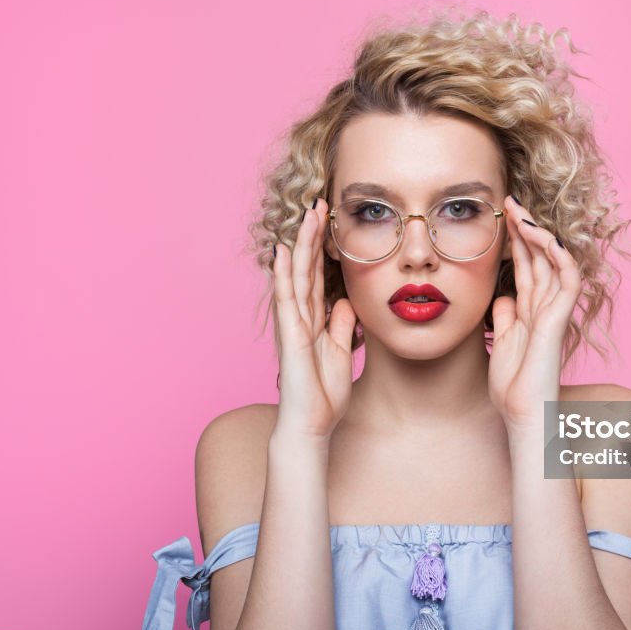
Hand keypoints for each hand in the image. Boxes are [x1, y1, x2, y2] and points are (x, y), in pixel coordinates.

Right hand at [271, 198, 356, 440]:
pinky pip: (287, 299)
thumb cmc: (324, 394)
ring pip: (296, 276)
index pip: (318, 276)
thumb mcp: (342, 352)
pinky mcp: (290, 336)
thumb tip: (347, 301)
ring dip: (301, 245)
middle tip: (319, 204)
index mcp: (315, 320)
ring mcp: (293, 324)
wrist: (312, 425)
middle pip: (307, 269)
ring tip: (306, 216)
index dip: (323, 249)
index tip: (330, 222)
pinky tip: (284, 252)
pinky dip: (285, 275)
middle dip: (313, 237)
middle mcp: (300, 317)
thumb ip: (343, 326)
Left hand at [488, 196, 581, 433]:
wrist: (522, 413)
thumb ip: (505, 317)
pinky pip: (566, 281)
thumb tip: (502, 296)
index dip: (517, 241)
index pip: (527, 266)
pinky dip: (559, 257)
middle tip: (509, 200)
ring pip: (553, 262)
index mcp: (532, 310)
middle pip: (540, 257)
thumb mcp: (501, 341)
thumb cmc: (514, 385)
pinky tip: (544, 237)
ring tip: (519, 211)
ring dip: (538, 234)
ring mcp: (555, 312)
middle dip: (526, 228)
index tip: (502, 216)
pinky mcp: (560, 320)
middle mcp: (546, 307)